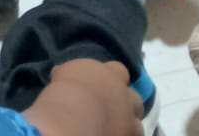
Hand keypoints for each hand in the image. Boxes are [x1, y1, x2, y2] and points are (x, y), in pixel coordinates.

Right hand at [27, 60, 143, 135]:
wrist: (74, 118)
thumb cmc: (66, 90)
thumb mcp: (64, 73)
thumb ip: (71, 73)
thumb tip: (61, 72)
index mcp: (111, 73)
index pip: (119, 70)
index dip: (113, 77)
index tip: (102, 84)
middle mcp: (125, 95)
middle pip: (135, 98)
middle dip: (126, 104)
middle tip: (112, 110)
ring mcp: (130, 119)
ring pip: (137, 124)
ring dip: (128, 125)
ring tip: (113, 128)